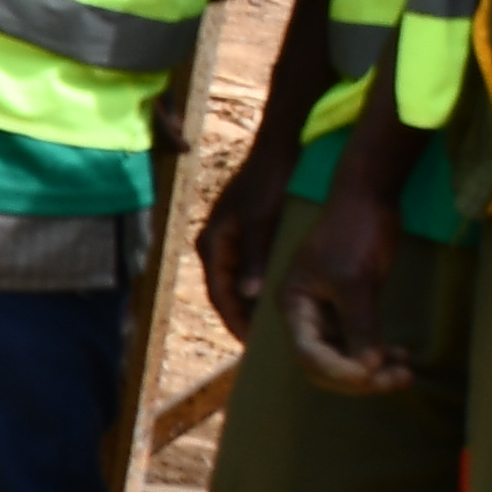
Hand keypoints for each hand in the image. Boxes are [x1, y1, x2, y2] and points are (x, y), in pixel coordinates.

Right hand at [193, 144, 284, 341]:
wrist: (279, 145)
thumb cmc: (270, 182)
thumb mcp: (262, 221)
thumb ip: (253, 258)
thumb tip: (249, 296)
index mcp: (211, 244)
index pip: (219, 295)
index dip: (235, 321)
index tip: (252, 345)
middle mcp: (213, 244)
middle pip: (225, 292)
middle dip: (241, 317)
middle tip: (263, 344)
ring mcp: (228, 238)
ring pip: (236, 281)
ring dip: (249, 303)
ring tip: (271, 326)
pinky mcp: (244, 232)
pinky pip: (246, 268)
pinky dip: (258, 285)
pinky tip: (277, 295)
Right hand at [280, 170, 413, 394]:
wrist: (368, 197)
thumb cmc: (354, 233)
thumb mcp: (356, 280)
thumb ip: (360, 325)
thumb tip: (369, 368)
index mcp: (294, 306)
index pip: (309, 354)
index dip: (339, 371)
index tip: (374, 375)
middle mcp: (306, 315)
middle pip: (323, 364)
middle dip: (359, 378)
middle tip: (398, 380)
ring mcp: (327, 313)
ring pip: (344, 358)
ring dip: (373, 371)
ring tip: (406, 373)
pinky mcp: (349, 308)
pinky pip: (359, 344)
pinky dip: (379, 355)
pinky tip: (403, 357)